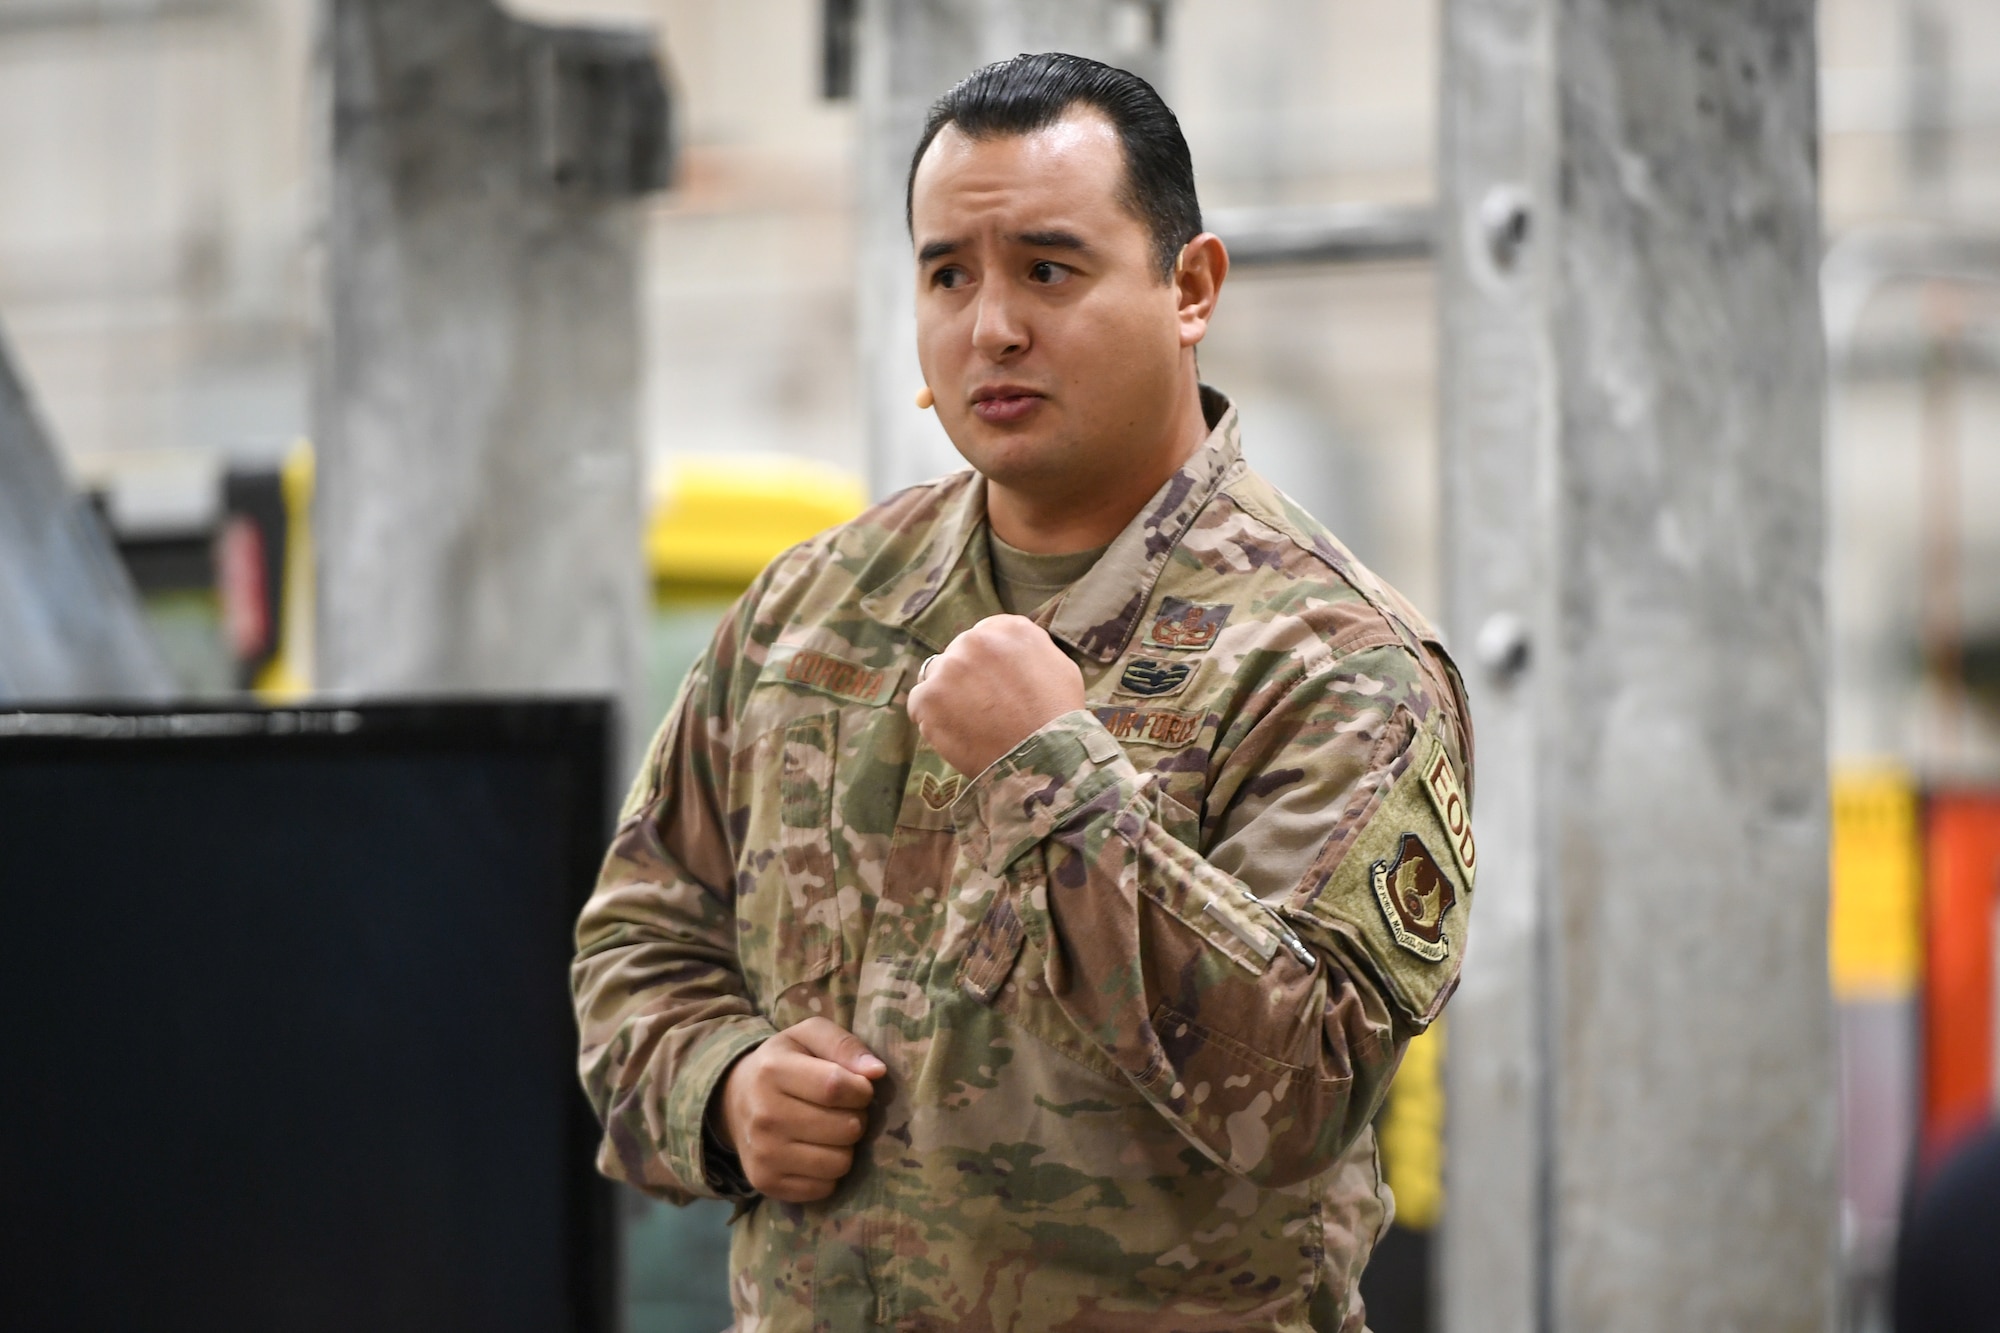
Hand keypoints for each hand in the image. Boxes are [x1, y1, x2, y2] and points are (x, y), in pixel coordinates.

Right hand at [715, 1017, 885, 1202]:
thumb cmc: (785, 1063)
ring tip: (830, 1130)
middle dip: (856, 1117)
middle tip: (841, 1109)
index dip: (862, 1089)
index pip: (837, 1087)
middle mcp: (764, 1116)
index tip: (859, 1087)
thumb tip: (877, 1072)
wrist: (735, 1100)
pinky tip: (815, 1151)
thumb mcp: (809, 1037)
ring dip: (845, 1147)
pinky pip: (825, 1187)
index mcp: (773, 1071)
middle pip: (846, 1128)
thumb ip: (844, 1044)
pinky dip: (828, 1172)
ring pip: (840, 1163)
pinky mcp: (766, 1183)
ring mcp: (763, 1154)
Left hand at [907, 615, 1085, 775]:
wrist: (1043, 757)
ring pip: (936, 677)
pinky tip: (953, 732)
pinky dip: (930, 717)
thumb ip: (1031, 648)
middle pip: (958, 655)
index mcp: (1008, 629)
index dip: (987, 663)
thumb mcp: (1060, 666)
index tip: (993, 684)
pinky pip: (918, 703)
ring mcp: (948, 668)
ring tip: (969, 723)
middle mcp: (975, 640)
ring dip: (947, 695)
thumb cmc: (1058, 717)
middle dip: (966, 678)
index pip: (985, 636)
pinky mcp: (928, 697)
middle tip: (983, 708)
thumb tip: (1010, 651)